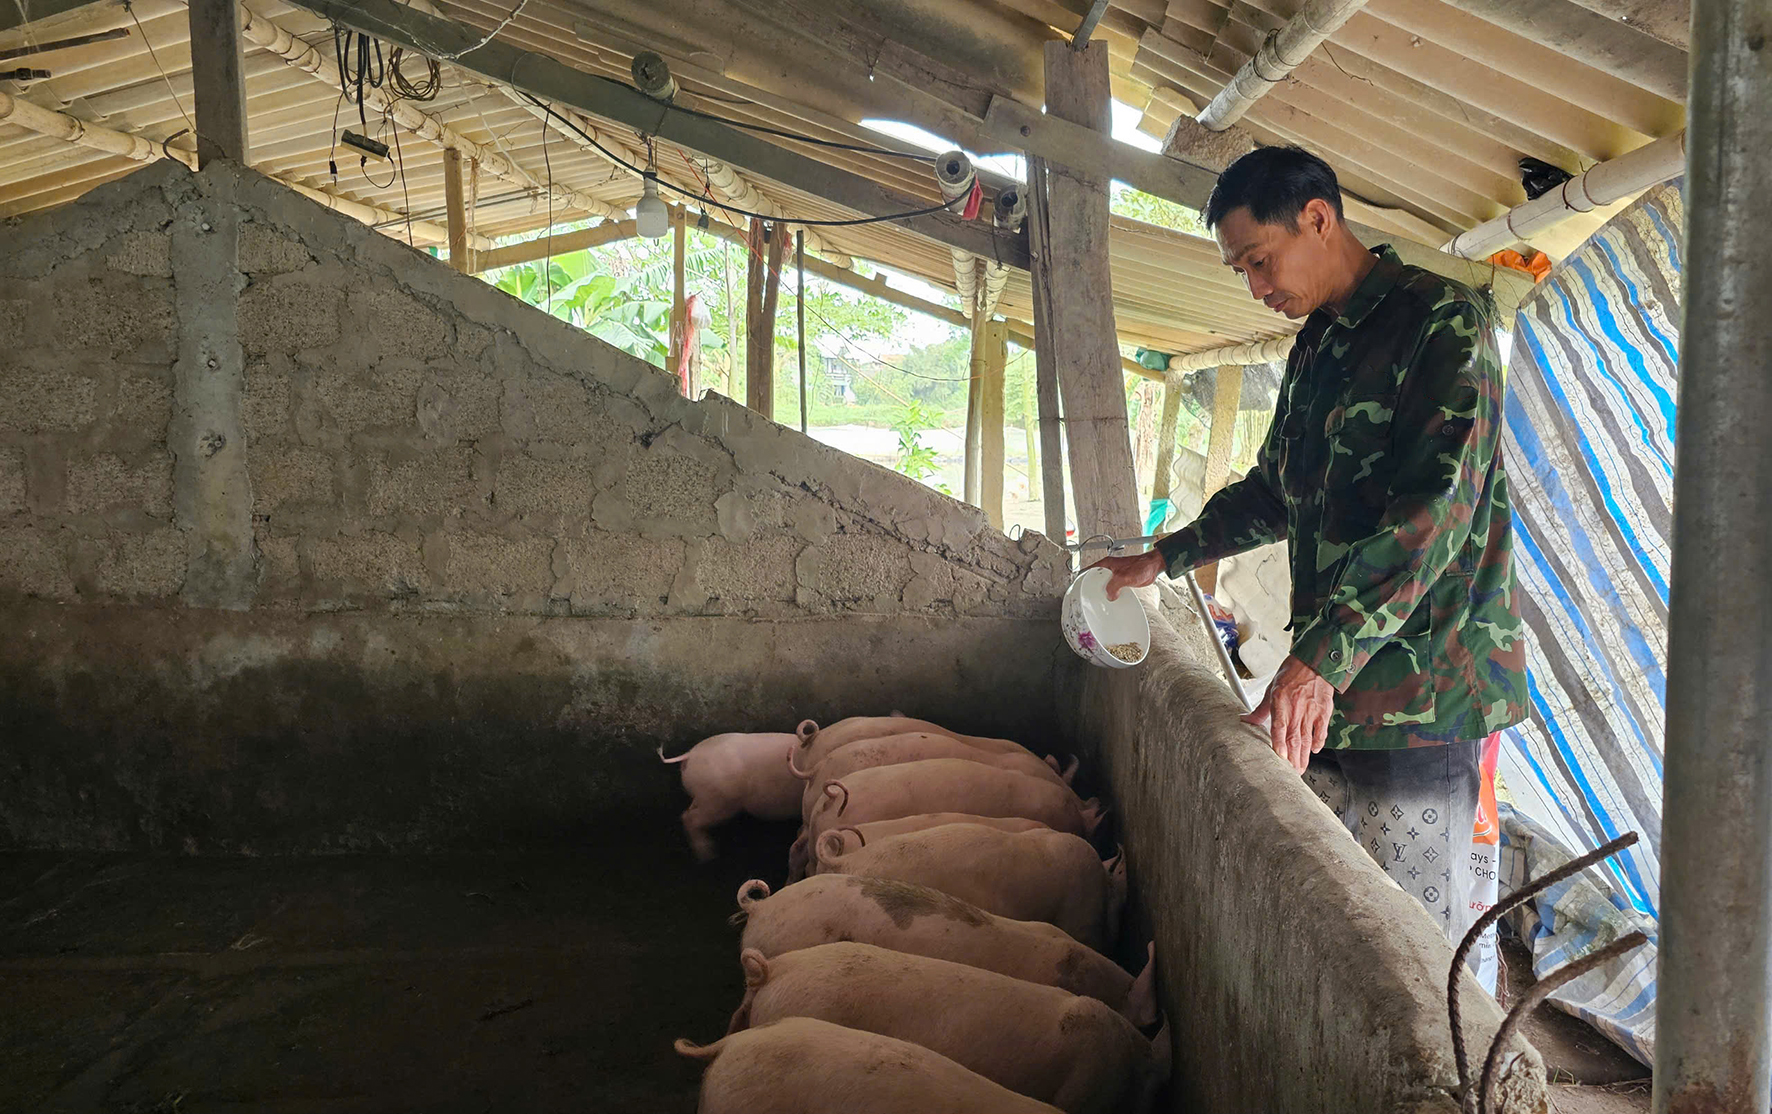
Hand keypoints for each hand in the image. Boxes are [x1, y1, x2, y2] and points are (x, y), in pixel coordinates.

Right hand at [1088, 550, 1165, 600]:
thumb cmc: (1141, 566)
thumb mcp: (1124, 577)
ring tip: (1100, 599)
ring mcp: (1116, 574)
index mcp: (1106, 564)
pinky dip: (1112, 593)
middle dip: (1092, 587)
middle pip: (1095, 579)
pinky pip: (1113, 588)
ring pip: (1105, 584)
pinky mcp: (1122, 580)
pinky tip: (1112, 599)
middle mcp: (1109, 569)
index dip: (1082, 578)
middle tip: (1089, 596)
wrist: (1153, 567)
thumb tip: (1109, 595)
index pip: (1089, 571)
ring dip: (1103, 591)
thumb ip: (1114, 586)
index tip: (1078, 586)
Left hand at [1242, 655, 1334, 772]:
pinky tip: (1315, 751)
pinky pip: (1321, 730)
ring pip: (1307, 738)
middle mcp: (1297, 708)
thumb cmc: (1291, 673)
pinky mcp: (1324, 710)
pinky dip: (1318, 741)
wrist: (1315, 662)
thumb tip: (1245, 720)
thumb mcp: (1272, 689)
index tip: (1279, 756)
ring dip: (1303, 755)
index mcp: (1281, 701)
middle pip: (1294, 738)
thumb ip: (1260, 709)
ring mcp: (1312, 710)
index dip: (1279, 742)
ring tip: (1300, 768)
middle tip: (1290, 773)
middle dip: (1292, 758)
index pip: (1279, 726)